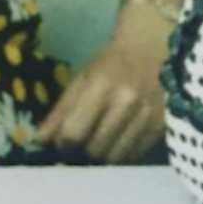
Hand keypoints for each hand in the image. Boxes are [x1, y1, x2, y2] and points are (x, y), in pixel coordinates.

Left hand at [39, 7, 170, 162]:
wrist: (155, 46)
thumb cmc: (113, 62)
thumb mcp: (83, 78)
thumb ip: (62, 110)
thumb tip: (40, 140)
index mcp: (101, 85)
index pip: (73, 132)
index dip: (64, 143)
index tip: (64, 142)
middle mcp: (126, 101)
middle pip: (95, 149)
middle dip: (83, 152)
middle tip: (84, 143)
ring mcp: (147, 114)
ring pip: (116, 157)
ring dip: (104, 156)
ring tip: (101, 143)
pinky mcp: (162, 125)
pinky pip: (136, 154)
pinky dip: (124, 154)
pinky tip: (120, 141)